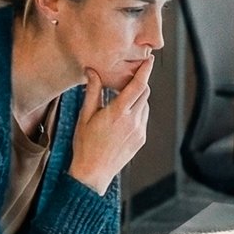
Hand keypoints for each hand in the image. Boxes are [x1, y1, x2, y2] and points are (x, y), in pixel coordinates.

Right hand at [68, 56, 153, 195]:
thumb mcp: (85, 116)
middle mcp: (132, 121)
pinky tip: (122, 116)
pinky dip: (137, 111)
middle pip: (145, 92)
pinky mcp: (141, 139)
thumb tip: (92, 71)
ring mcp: (139, 131)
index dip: (145, 70)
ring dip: (137, 98)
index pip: (138, 85)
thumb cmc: (85, 144)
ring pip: (145, 105)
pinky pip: (143, 118)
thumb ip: (92, 92)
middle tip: (129, 76)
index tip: (149, 59)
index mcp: (118, 113)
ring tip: (121, 99)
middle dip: (139, 82)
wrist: (93, 173)